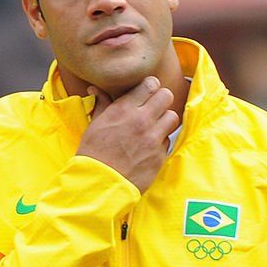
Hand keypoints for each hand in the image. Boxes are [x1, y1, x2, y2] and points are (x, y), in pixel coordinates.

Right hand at [77, 76, 178, 193]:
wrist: (99, 183)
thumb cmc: (93, 154)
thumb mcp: (94, 125)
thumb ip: (102, 104)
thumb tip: (96, 88)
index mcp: (123, 110)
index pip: (150, 84)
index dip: (149, 88)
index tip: (145, 94)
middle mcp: (142, 120)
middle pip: (167, 95)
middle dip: (160, 100)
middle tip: (152, 109)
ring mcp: (153, 138)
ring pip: (172, 117)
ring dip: (164, 120)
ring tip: (153, 128)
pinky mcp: (160, 155)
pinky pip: (168, 140)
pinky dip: (160, 142)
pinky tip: (148, 147)